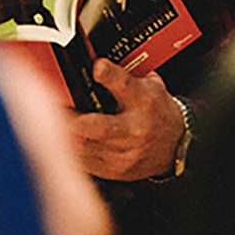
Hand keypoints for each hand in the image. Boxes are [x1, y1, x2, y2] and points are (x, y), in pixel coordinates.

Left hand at [68, 58, 184, 180]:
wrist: (176, 146)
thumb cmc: (159, 113)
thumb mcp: (149, 86)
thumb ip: (123, 75)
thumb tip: (95, 64)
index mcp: (143, 101)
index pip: (124, 85)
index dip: (108, 73)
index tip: (96, 67)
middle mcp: (135, 129)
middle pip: (99, 127)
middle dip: (74, 120)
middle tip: (58, 111)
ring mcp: (126, 153)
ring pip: (87, 147)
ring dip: (71, 136)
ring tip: (63, 126)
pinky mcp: (117, 171)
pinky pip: (87, 163)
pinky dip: (78, 152)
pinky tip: (77, 143)